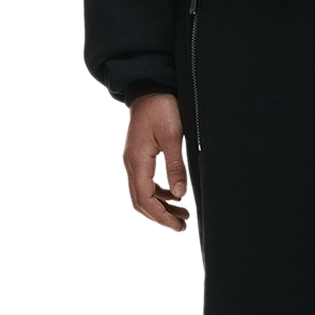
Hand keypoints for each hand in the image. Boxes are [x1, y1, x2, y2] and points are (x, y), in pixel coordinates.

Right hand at [121, 91, 190, 232]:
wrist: (149, 87)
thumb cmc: (161, 108)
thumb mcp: (172, 136)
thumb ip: (176, 166)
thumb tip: (180, 196)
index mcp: (136, 161)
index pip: (145, 200)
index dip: (162, 217)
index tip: (179, 226)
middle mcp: (131, 164)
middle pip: (140, 202)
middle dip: (161, 217)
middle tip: (183, 226)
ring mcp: (133, 161)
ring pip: (143, 194)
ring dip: (161, 207)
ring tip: (183, 215)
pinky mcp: (139, 157)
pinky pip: (146, 183)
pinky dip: (160, 194)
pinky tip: (175, 196)